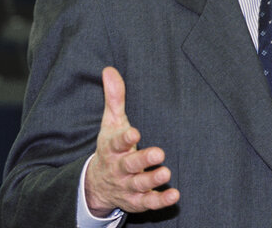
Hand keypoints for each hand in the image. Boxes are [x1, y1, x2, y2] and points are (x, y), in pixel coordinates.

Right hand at [85, 67, 179, 216]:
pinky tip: (174, 195)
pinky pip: (148, 202)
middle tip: (159, 152)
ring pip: (139, 184)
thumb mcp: (111, 123)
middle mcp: (119, 168)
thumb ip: (114, 98)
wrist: (97, 185)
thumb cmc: (111, 148)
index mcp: (112, 148)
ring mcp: (127, 185)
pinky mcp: (137, 200)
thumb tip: (109, 69)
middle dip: (142, 159)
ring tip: (166, 173)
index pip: (116, 143)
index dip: (125, 139)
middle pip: (128, 165)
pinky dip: (160, 201)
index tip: (134, 133)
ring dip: (152, 180)